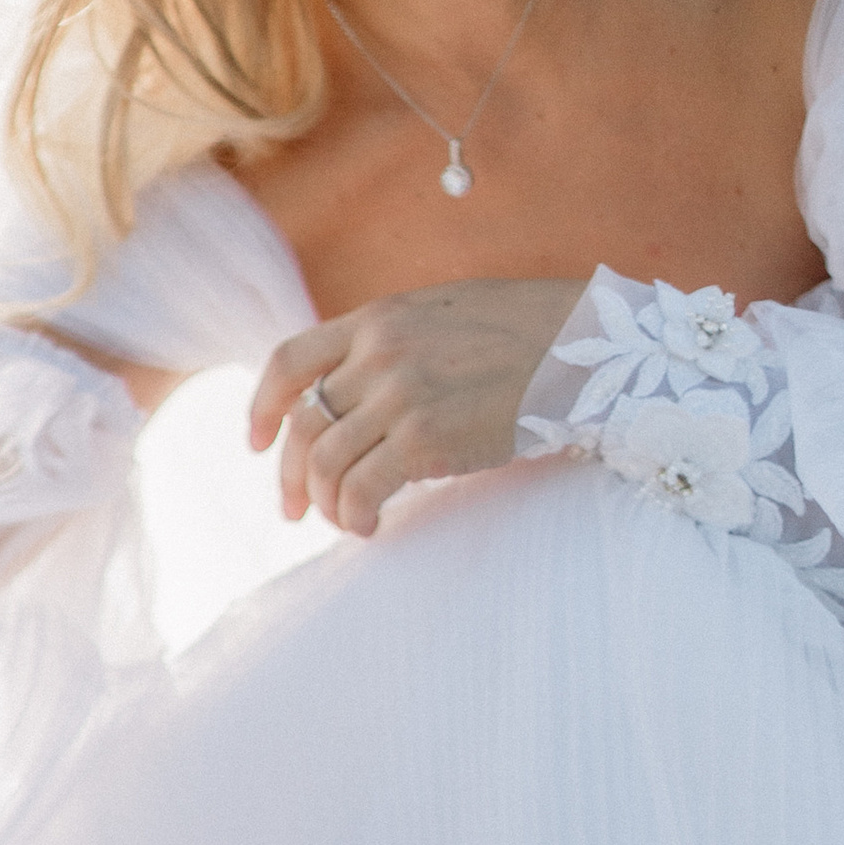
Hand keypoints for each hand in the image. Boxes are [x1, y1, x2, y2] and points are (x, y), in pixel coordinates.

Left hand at [250, 281, 583, 537]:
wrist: (587, 347)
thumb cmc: (527, 336)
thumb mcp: (445, 315)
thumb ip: (394, 344)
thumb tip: (355, 388)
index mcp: (378, 318)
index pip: (290, 360)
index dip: (262, 407)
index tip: (255, 444)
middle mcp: (380, 353)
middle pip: (304, 426)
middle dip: (290, 477)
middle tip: (295, 511)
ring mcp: (400, 395)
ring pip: (326, 464)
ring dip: (327, 505)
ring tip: (344, 523)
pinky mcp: (425, 438)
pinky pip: (362, 491)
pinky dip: (355, 518)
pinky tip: (370, 529)